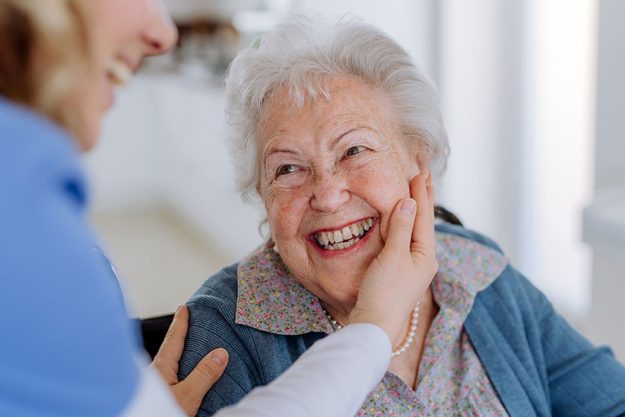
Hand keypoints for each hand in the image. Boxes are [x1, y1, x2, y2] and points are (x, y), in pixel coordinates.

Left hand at [150, 305, 228, 416]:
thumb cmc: (157, 415)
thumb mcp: (187, 395)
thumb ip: (203, 374)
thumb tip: (220, 353)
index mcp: (161, 368)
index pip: (173, 339)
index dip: (180, 322)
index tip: (184, 307)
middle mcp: (155, 375)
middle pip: (169, 349)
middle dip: (179, 336)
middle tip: (187, 322)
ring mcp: (154, 387)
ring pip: (169, 364)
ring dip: (180, 354)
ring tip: (191, 347)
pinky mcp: (157, 398)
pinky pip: (170, 377)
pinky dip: (180, 369)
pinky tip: (185, 375)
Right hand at [349, 171, 436, 345]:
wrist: (374, 325)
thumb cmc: (384, 293)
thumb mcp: (393, 256)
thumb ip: (401, 228)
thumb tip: (409, 201)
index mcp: (426, 255)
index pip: (424, 217)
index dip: (421, 194)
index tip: (420, 172)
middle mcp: (422, 260)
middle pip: (423, 222)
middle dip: (423, 199)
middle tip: (424, 175)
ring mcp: (411, 267)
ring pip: (414, 230)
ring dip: (413, 209)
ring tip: (414, 192)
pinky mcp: (398, 272)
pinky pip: (404, 240)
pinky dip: (403, 225)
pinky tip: (400, 221)